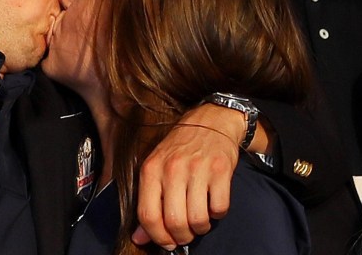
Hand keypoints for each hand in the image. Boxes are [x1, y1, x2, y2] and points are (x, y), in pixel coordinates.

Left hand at [133, 104, 243, 249]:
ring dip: (201, 228)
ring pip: (198, 219)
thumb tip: (140, 238)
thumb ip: (148, 203)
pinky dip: (218, 214)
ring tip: (200, 220)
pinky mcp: (221, 170)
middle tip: (186, 234)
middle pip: (174, 221)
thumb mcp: (157, 168)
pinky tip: (213, 205)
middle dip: (182, 237)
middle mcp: (173, 168)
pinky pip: (219, 208)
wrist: (212, 120)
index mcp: (152, 169)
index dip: (157, 236)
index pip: (148, 215)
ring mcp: (198, 168)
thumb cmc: (181, 147)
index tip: (167, 242)